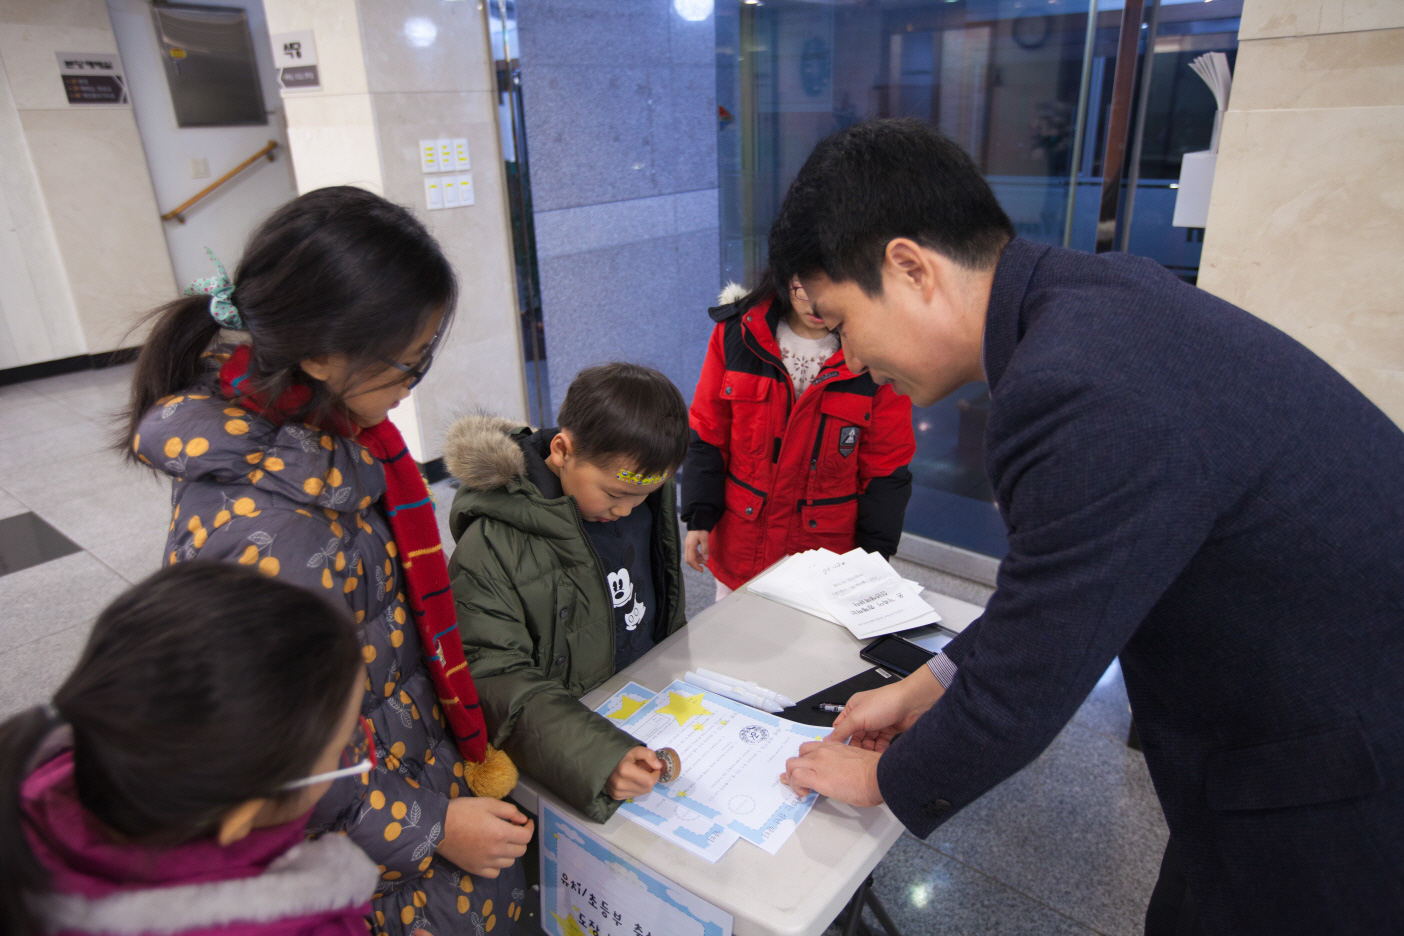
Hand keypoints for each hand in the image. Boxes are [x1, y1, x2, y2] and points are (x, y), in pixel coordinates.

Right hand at [436, 797, 533, 878]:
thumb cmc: (462, 811)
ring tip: (501, 841)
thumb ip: (509, 811)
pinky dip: (497, 865)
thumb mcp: (488, 803)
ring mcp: (486, 863)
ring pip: (509, 862)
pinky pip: (495, 873)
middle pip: (520, 850)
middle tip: (512, 829)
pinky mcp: (475, 869)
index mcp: (501, 833)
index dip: (529, 828)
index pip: (526, 837)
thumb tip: (522, 820)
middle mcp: (496, 851)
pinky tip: (491, 854)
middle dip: (520, 839)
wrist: (437, 826)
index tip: (525, 822)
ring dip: (510, 851)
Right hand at [606, 746, 660, 799]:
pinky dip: (636, 789)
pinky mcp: (615, 796)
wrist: (602, 761)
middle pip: (646, 788)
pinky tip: (631, 780)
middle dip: (650, 779)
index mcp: (625, 771)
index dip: (655, 775)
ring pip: (641, 793)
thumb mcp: (635, 750)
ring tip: (637, 775)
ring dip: (643, 785)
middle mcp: (620, 784)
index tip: (654, 768)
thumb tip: (658, 766)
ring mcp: (617, 791)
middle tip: (645, 770)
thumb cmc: (620, 754)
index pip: (649, 781)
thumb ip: (649, 755)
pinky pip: (633, 795)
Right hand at [684, 530, 710, 572]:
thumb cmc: (701, 529)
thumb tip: (706, 560)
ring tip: (705, 561)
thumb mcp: (705, 539)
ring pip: (690, 557)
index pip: (691, 560)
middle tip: (703, 568)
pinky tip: (703, 556)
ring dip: (697, 561)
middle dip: (695, 565)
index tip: (702, 570)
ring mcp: (688, 546)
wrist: (698, 522)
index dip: (696, 566)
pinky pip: (692, 553)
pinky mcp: (690, 545)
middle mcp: (687, 546)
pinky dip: (697, 556)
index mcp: (690, 546)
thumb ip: (705, 549)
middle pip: (688, 560)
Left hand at [781, 741, 883, 805]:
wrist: (879, 776)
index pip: (812, 748)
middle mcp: (824, 751)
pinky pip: (796, 778)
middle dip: (796, 768)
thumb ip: (845, 763)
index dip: (805, 759)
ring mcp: (819, 763)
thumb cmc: (876, 772)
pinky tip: (804, 794)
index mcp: (835, 747)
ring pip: (792, 764)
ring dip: (792, 777)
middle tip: (800, 781)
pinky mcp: (818, 778)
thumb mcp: (857, 761)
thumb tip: (843, 775)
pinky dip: (796, 786)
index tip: (806, 769)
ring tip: (801, 789)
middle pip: (798, 754)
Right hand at [827, 666, 944, 751]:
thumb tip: (829, 739)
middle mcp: (864, 716)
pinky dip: (878, 751)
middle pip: (854, 737)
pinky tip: (877, 757)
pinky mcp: (888, 731)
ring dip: (867, 751)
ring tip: (866, 760)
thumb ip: (842, 730)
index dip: (839, 740)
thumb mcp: (857, 717)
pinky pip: (880, 745)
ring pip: (867, 742)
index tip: (837, 754)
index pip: (841, 727)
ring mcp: (877, 724)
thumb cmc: (885, 702)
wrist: (912, 703)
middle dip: (855, 748)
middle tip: (854, 760)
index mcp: (853, 708)